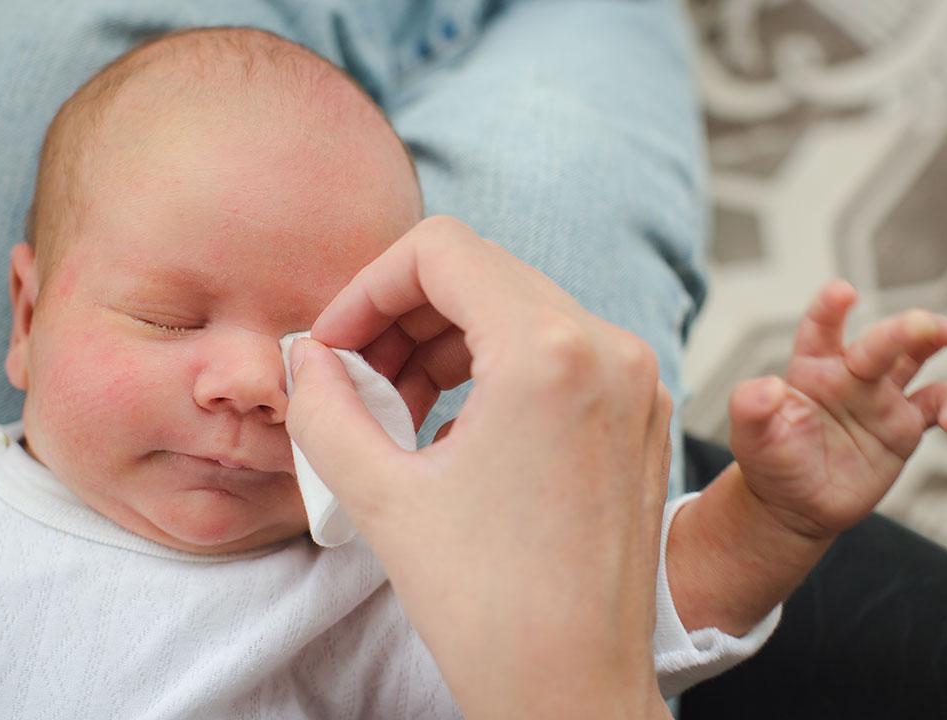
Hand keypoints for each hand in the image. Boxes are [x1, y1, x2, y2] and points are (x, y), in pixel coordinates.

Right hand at [286, 216, 672, 718]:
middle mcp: (609, 349)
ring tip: (397, 411)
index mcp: (549, 352)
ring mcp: (636, 382)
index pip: (441, 250)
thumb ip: (323, 406)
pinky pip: (559, 353)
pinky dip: (496, 368)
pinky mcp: (641, 415)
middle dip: (402, 317)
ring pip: (521, 309)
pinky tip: (454, 429)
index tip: (334, 344)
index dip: (367, 286)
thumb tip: (305, 356)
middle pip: (483, 274)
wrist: (574, 689)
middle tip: (355, 381)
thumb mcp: (379, 496)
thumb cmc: (489, 608)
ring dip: (446, 343)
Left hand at [729, 280, 946, 539]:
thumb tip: (767, 386)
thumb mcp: (750, 437)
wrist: (794, 505)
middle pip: (880, 341)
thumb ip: (750, 407)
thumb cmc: (769, 462)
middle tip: (923, 324)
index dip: (829, 308)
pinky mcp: (905, 426)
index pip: (820, 329)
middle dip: (902, 328)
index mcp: (810, 368)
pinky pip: (938, 404)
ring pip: (915, 357)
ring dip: (934, 339)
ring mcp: (880, 397)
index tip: (842, 292)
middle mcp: (849, 374)